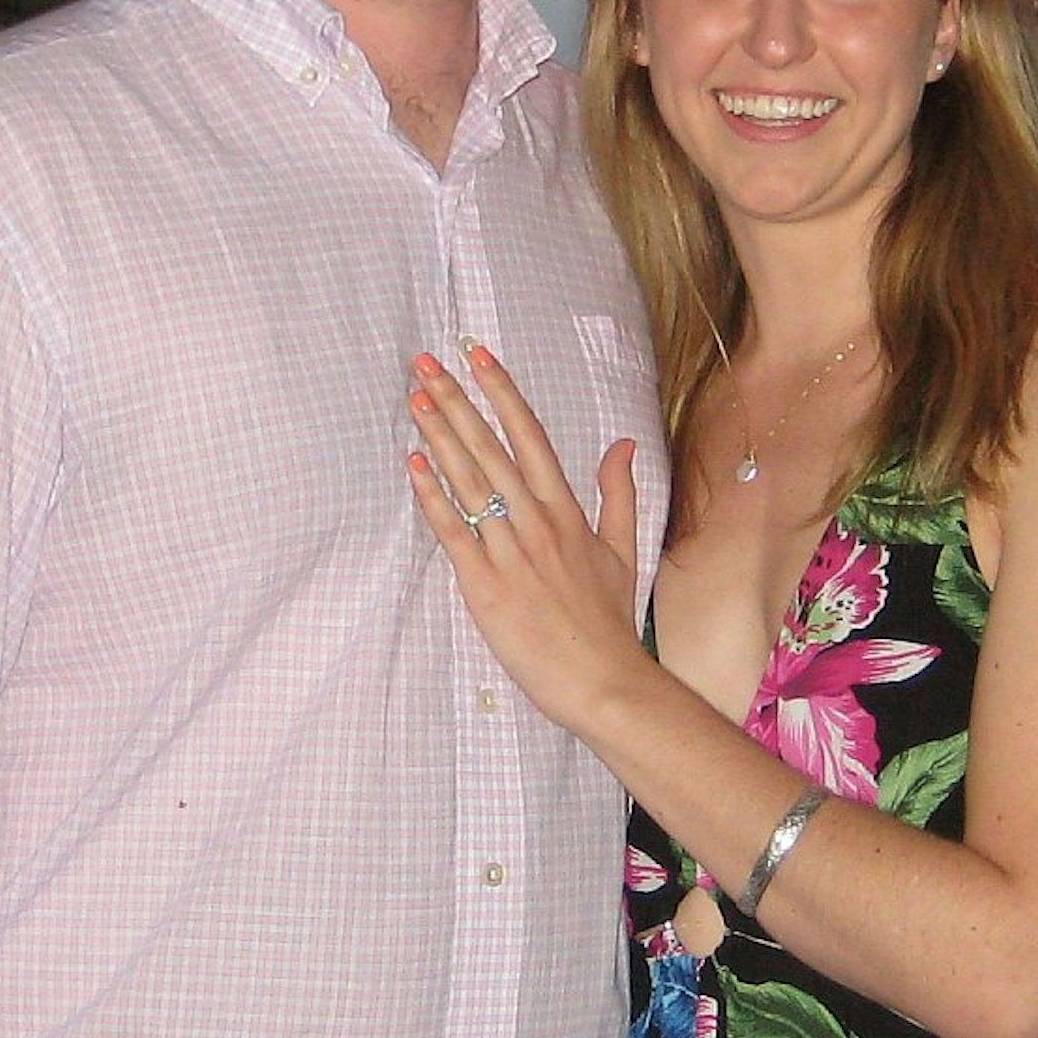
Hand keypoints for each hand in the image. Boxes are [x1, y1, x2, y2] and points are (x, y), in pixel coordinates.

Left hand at [407, 345, 646, 737]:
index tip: (477, 357)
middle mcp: (536, 523)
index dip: (501, 392)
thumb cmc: (609, 622)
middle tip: (425, 363)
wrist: (603, 681)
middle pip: (489, 448)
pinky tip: (413, 465)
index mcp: (567, 511)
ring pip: (468, 482)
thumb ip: (619, 492)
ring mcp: (509, 553)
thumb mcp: (624, 549)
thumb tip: (622, 443)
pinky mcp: (485, 587)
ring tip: (414, 399)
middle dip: (455, 402)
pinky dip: (432, 497)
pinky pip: (453, 532)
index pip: (529, 435)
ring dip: (438, 437)